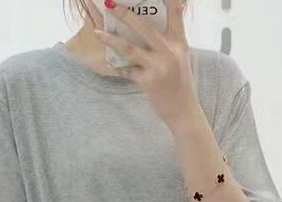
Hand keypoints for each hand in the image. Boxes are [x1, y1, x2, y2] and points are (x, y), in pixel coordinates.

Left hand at [93, 0, 200, 132]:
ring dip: (111, 39)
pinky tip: (106, 61)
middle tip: (109, 3)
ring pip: (129, 48)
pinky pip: (126, 70)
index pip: (176, 14)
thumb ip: (170, 40)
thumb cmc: (180, 83)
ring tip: (97, 32)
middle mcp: (170, 52)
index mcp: (180, 43)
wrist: (183, 111)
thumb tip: (150, 26)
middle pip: (144, 26)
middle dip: (124, 13)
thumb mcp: (181, 58)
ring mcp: (158, 66)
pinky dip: (116, 66)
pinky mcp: (148, 81)